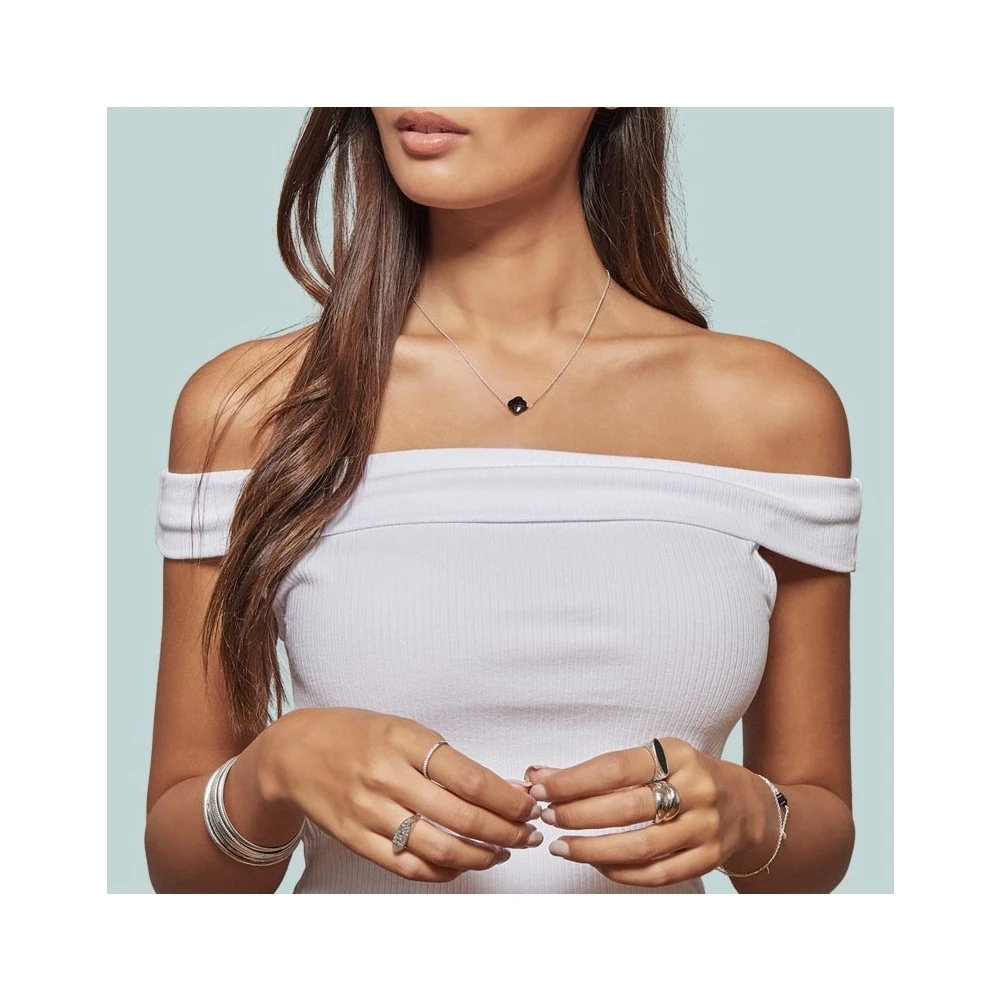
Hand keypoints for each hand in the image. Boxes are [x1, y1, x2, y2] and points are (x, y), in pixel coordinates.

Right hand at [256, 707, 542, 881]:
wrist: (294, 752)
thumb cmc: (355, 734)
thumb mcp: (403, 730)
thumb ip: (447, 760)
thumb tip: (501, 787)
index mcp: (404, 740)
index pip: (470, 779)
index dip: (507, 799)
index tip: (529, 806)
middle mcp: (386, 777)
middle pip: (461, 817)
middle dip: (505, 831)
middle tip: (528, 833)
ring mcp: (369, 812)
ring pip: (438, 848)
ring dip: (480, 856)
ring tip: (502, 852)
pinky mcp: (356, 839)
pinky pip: (407, 865)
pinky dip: (441, 871)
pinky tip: (461, 865)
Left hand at [524, 738, 770, 886]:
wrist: (746, 805)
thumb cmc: (685, 777)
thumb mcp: (654, 760)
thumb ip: (601, 770)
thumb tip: (540, 775)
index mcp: (677, 755)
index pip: (616, 767)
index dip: (574, 780)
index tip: (542, 787)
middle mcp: (695, 789)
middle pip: (627, 807)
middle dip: (579, 814)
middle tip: (548, 817)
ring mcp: (705, 827)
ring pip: (641, 845)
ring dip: (593, 849)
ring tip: (561, 847)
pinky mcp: (709, 858)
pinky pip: (658, 873)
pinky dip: (621, 871)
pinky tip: (596, 864)